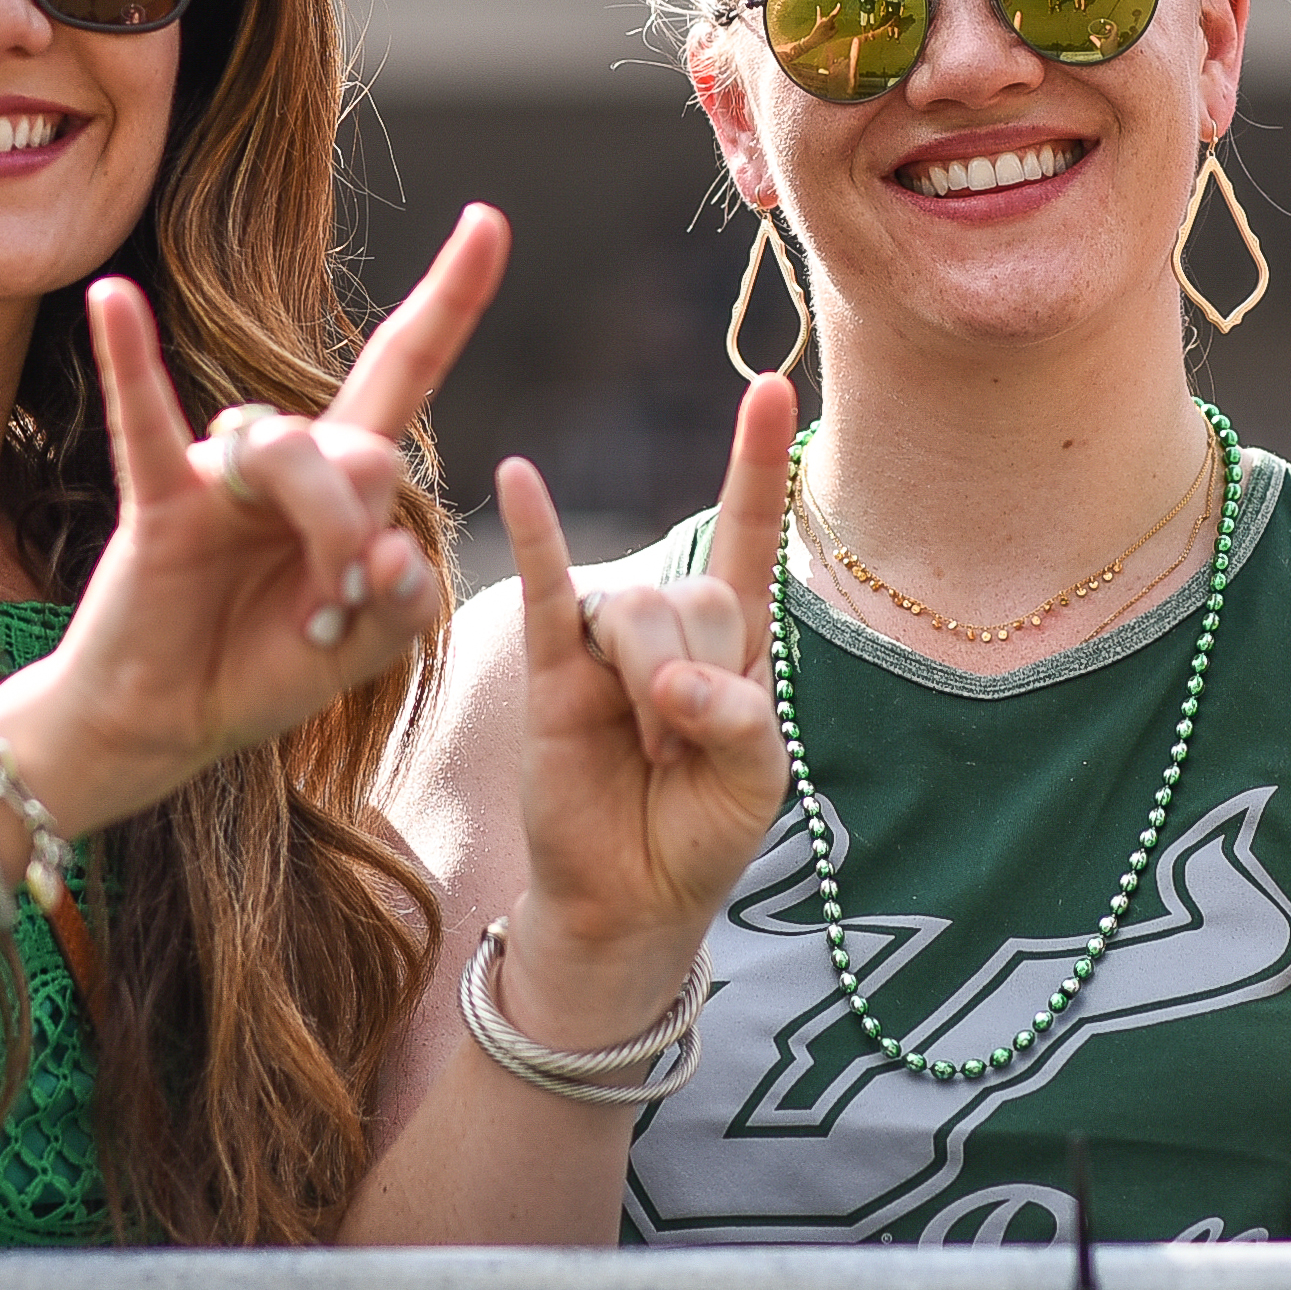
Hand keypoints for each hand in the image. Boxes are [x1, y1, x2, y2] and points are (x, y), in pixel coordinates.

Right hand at [0, 204, 508, 824]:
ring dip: (322, 533)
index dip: (450, 300)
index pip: (404, 368)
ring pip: (293, 451)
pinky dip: (131, 360)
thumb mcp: (369, 647)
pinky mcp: (159, 503)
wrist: (165, 723)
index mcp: (344, 481)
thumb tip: (393, 552)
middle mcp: (286, 461)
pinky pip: (145, 420)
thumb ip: (405, 599)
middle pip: (362, 445)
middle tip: (347, 602)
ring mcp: (218, 476)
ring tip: (316, 609)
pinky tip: (115, 301)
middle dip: (369, 531)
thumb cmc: (263, 668)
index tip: (489, 221)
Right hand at [492, 375, 798, 1044]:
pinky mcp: (550, 672)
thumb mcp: (755, 782)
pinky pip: (546, 592)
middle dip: (701, 677)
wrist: (626, 904)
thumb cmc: (699, 835)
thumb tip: (670, 684)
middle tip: (686, 751)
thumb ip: (737, 720)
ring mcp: (605, 643)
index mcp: (735, 643)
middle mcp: (670, 626)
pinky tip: (520, 475)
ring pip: (638, 611)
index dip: (759, 465)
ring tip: (649, 749)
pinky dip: (537, 534)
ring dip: (653, 684)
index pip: (748, 535)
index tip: (770, 386)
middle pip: (695, 595)